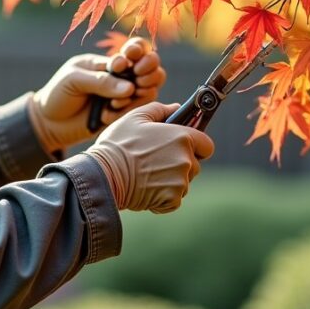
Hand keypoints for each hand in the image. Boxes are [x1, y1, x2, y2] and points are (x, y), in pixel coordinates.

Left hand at [30, 37, 166, 151]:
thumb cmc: (59, 94)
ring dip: (140, 94)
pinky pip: (139, 109)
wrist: (50, 123)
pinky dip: (126, 111)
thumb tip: (131, 88)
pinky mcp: (124, 114)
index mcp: (109, 61)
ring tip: (115, 103)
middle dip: (149, 71)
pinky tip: (105, 116)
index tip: (123, 61)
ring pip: (151, 88)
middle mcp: (122, 76)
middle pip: (151, 66)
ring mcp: (125, 95)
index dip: (137, 51)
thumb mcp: (74, 80)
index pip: (135, 48)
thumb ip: (101, 81)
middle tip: (136, 80)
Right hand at [84, 102, 213, 213]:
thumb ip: (160, 110)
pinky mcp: (172, 201)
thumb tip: (176, 107)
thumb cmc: (117, 144)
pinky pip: (174, 199)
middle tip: (156, 160)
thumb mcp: (135, 117)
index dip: (197, 146)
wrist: (102, 175)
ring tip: (147, 174)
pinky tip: (146, 187)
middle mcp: (186, 160)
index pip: (207, 145)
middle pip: (195, 165)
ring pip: (184, 182)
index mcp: (182, 138)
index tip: (183, 147)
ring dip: (171, 180)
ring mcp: (180, 182)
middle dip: (180, 163)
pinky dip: (163, 196)